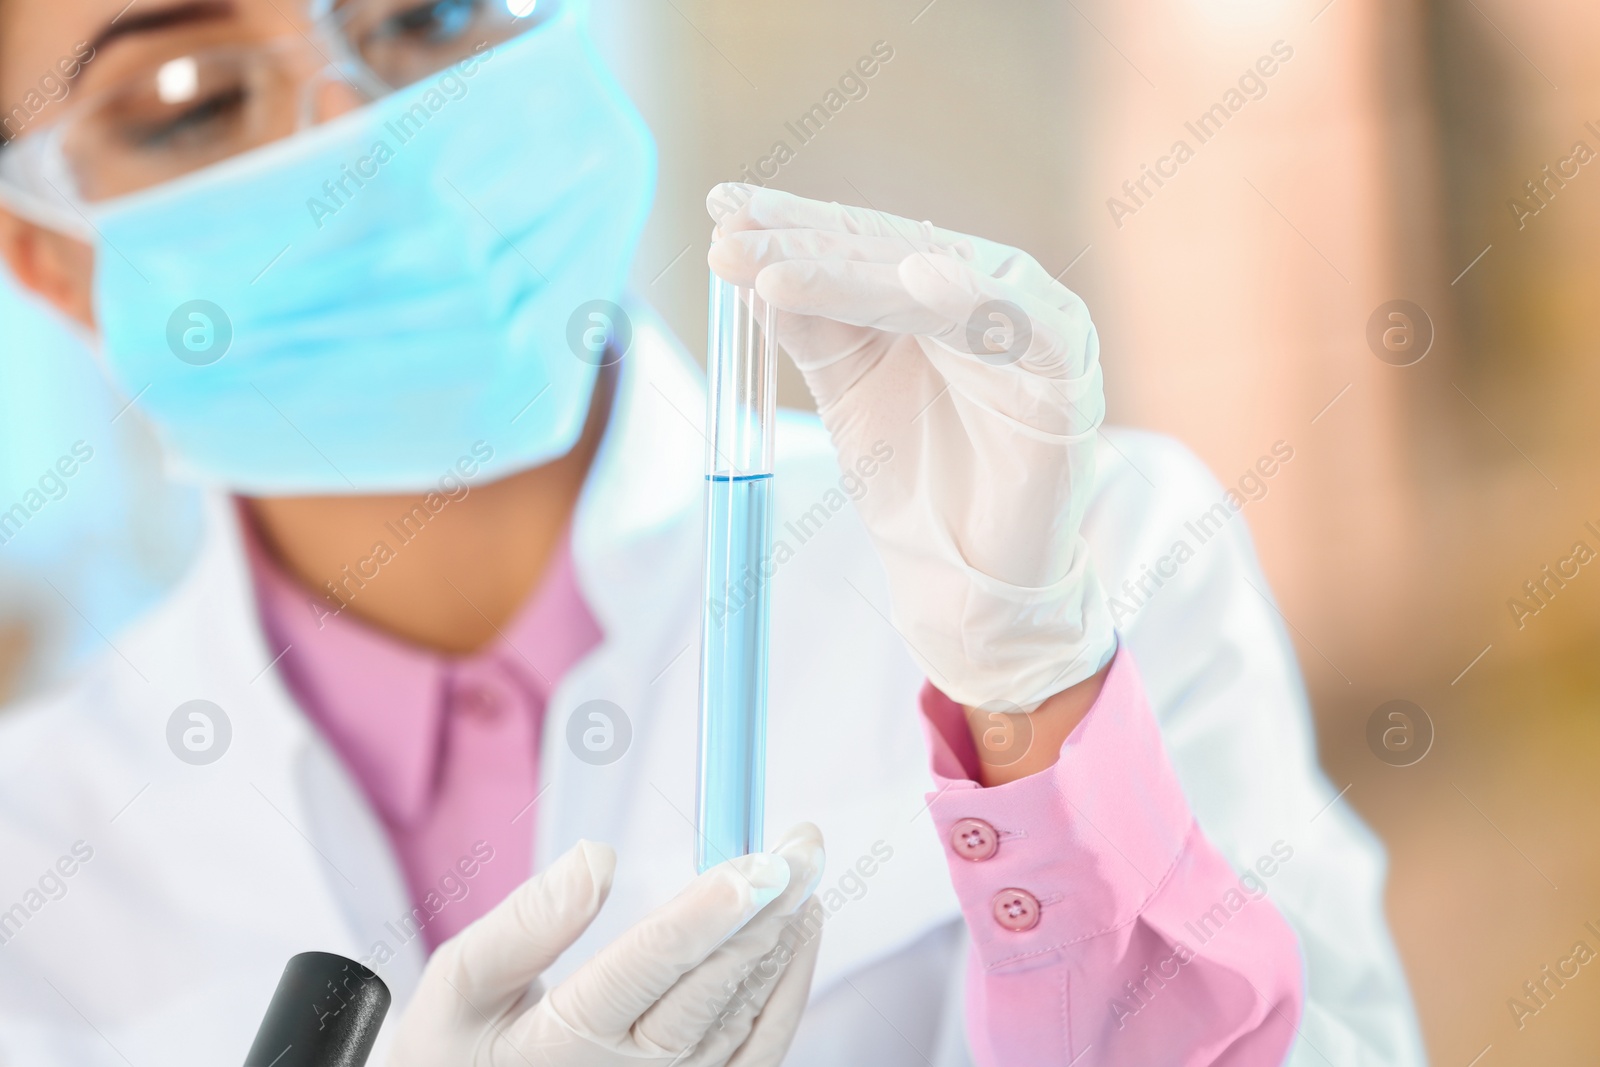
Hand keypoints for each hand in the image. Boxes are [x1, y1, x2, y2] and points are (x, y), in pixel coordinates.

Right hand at [387, 823, 824, 1066]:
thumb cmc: (459, 1047)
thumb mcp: (460, 987)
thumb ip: (526, 923)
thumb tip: (598, 854)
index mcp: (559, 1048)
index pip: (646, 970)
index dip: (707, 914)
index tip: (756, 864)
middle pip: (711, 988)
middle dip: (765, 910)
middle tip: (803, 844)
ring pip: (745, 1018)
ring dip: (783, 941)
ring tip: (806, 870)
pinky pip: (760, 1052)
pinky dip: (788, 989)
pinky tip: (800, 931)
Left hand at [707, 184, 1114, 709]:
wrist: (972, 577)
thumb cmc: (920, 484)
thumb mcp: (849, 396)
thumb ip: (814, 333)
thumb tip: (755, 275)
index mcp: (940, 291)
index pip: (860, 243)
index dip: (792, 224)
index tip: (721, 210)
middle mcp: (990, 292)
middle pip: (889, 251)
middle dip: (804, 243)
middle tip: (729, 239)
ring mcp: (1034, 325)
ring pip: (934, 283)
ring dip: (851, 274)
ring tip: (778, 275)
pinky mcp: (1066, 371)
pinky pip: (1021, 324)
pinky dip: (969, 298)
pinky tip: (916, 277)